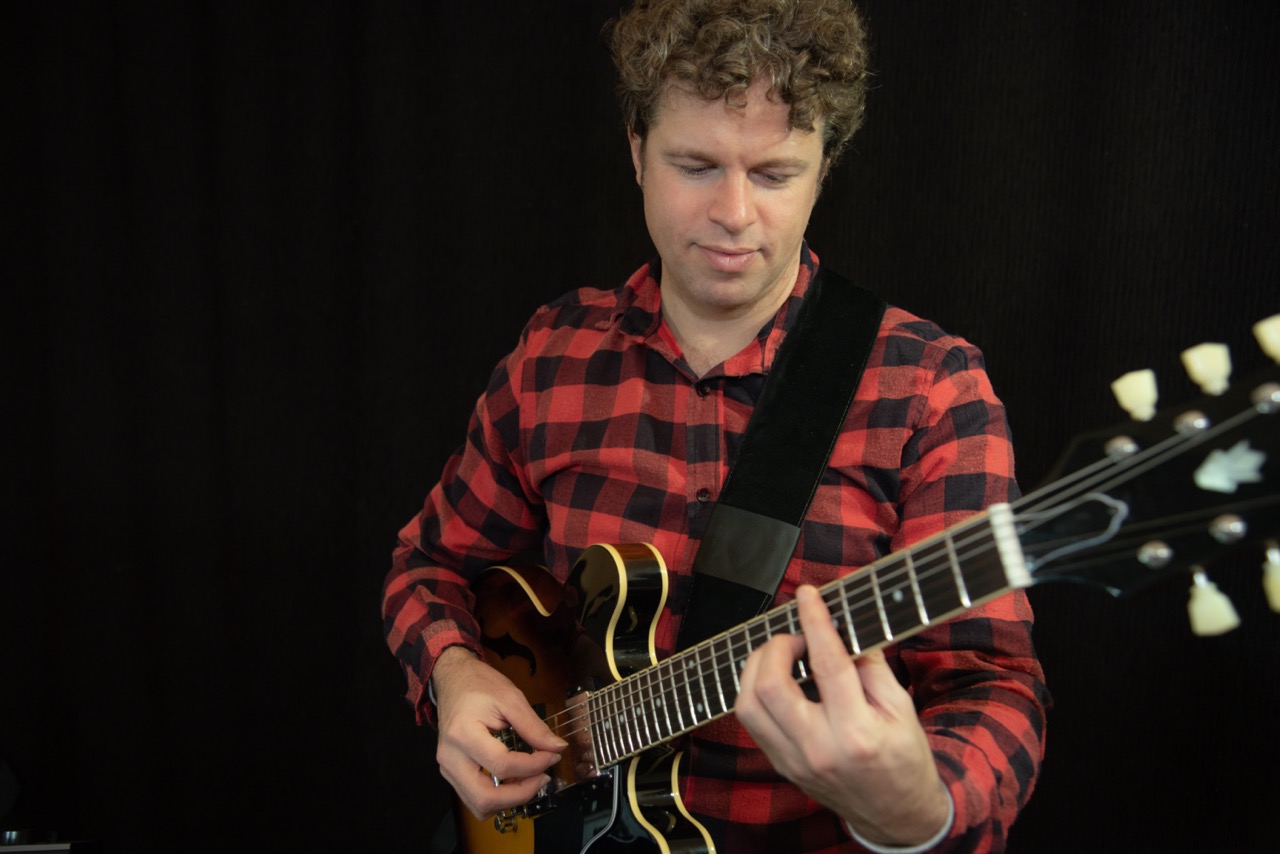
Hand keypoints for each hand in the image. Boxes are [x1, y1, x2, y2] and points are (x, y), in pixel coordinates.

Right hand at [432, 647, 567, 818]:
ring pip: (478, 805)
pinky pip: (473, 797)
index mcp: (463, 734)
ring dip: (509, 800)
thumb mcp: (511, 698)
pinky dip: (497, 796)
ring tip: (530, 779)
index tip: (552, 756)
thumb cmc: (478, 684)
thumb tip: (557, 747)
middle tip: (543, 778)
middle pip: (485, 798)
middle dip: (520, 794)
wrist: (453, 678)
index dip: (533, 766)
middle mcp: (451, 757)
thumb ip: (534, 726)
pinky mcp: (451, 771)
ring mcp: (447, 767)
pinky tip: (514, 780)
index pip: (502, 765)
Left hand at [735, 585, 950, 846]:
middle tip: (798, 637)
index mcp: (857, 734)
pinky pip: (752, 721)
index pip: (827, 665)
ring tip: (783, 655)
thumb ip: (870, 667)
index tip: (808, 595)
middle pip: (769, 685)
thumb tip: (842, 627)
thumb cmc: (904, 759)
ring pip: (748, 704)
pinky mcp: (780, 765)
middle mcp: (818, 749)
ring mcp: (793, 761)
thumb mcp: (902, 709)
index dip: (814, 622)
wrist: (896, 815)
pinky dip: (756, 690)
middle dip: (777, 646)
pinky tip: (776, 678)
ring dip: (757, 666)